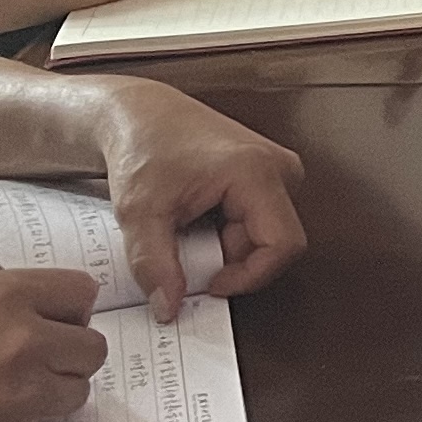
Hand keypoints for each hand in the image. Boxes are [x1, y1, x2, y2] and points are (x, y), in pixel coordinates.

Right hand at [0, 269, 107, 421]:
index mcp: (2, 295)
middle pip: (91, 346)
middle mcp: (22, 338)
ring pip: (76, 390)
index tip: (60, 320)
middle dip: (69, 356)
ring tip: (7, 394)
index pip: (80, 291)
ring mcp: (22, 389)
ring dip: (52, 393)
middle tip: (38, 363)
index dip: (71, 309)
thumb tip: (16, 302)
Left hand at [85, 80, 308, 315]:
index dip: (250, 276)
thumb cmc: (142, 146)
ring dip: (227, 246)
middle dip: (231, 259)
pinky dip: (227, 232)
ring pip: (266, 235)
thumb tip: (169, 308)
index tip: (210, 284)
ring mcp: (276, 169)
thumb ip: (154, 265)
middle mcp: (279, 167)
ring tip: (189, 229)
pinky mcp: (267, 174)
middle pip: (274, 243)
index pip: (283, 246)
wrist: (138, 113)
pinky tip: (198, 219)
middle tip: (187, 251)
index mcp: (257, 171)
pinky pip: (260, 221)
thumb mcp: (139, 213)